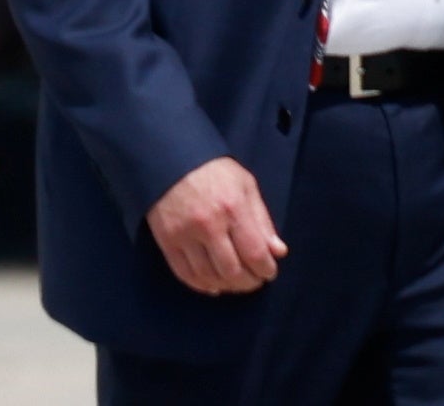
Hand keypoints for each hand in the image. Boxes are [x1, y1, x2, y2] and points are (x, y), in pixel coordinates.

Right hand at [144, 157, 287, 295]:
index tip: (268, 271)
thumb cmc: (212, 170)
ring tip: (235, 282)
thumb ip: (262, 220)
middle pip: (233, 271)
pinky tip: (213, 284)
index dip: (266, 270)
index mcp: (232, 208)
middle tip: (254, 280)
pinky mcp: (166, 240)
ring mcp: (183, 234)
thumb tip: (278, 252)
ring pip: (209, 276)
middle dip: (249, 282)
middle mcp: (208, 225)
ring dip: (227, 286)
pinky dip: (201, 285)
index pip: (255, 254)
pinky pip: (185, 273)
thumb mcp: (245, 185)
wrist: (168, 158)